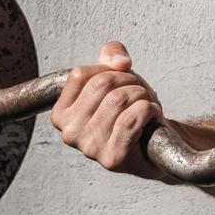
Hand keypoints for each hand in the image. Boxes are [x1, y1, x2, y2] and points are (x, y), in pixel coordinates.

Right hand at [50, 41, 169, 180]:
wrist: (153, 145)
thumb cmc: (130, 110)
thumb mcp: (117, 76)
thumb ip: (111, 55)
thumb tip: (120, 63)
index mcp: (61, 114)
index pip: (80, 74)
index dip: (108, 69)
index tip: (121, 80)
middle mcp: (69, 132)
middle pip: (102, 84)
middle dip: (130, 81)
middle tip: (140, 92)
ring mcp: (89, 147)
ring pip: (119, 99)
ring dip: (142, 95)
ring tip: (145, 104)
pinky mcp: (112, 158)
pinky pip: (131, 118)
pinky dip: (149, 109)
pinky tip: (152, 113)